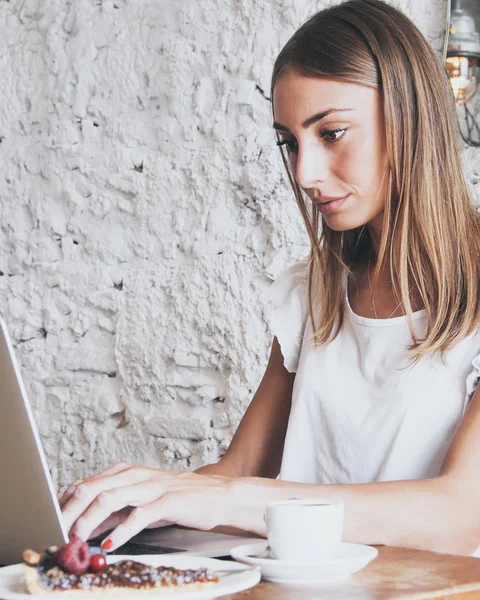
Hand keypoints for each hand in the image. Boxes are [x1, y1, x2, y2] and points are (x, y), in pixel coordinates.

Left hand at [59, 462, 235, 550]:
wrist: (218, 495)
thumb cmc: (180, 500)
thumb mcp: (140, 502)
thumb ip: (114, 511)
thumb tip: (83, 526)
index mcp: (127, 472)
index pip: (87, 483)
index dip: (65, 503)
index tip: (50, 522)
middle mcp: (137, 475)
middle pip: (93, 488)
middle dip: (69, 511)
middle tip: (56, 532)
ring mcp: (153, 486)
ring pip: (111, 498)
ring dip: (89, 520)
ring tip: (75, 538)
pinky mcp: (169, 501)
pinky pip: (140, 515)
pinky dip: (122, 531)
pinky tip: (110, 544)